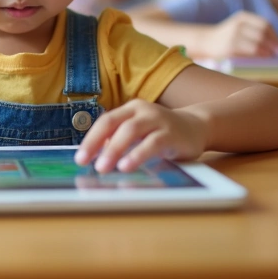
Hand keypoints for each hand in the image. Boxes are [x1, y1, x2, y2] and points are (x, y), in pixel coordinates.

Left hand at [74, 99, 209, 172]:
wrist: (198, 127)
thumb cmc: (161, 134)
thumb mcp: (138, 135)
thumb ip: (120, 142)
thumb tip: (96, 159)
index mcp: (130, 110)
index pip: (105, 122)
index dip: (90, 140)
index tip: (80, 159)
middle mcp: (142, 111)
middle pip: (113, 123)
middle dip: (97, 144)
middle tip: (87, 164)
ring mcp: (157, 120)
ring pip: (131, 131)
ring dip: (115, 149)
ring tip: (103, 168)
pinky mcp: (171, 133)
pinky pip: (152, 143)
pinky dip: (137, 154)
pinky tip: (127, 166)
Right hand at [206, 11, 277, 57]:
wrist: (205, 42)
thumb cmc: (227, 37)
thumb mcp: (239, 27)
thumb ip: (255, 31)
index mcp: (241, 17)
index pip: (265, 24)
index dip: (275, 36)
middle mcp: (237, 25)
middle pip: (263, 34)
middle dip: (273, 45)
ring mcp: (233, 36)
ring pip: (258, 43)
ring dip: (268, 52)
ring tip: (271, 58)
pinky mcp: (230, 49)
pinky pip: (251, 53)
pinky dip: (259, 57)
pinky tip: (261, 61)